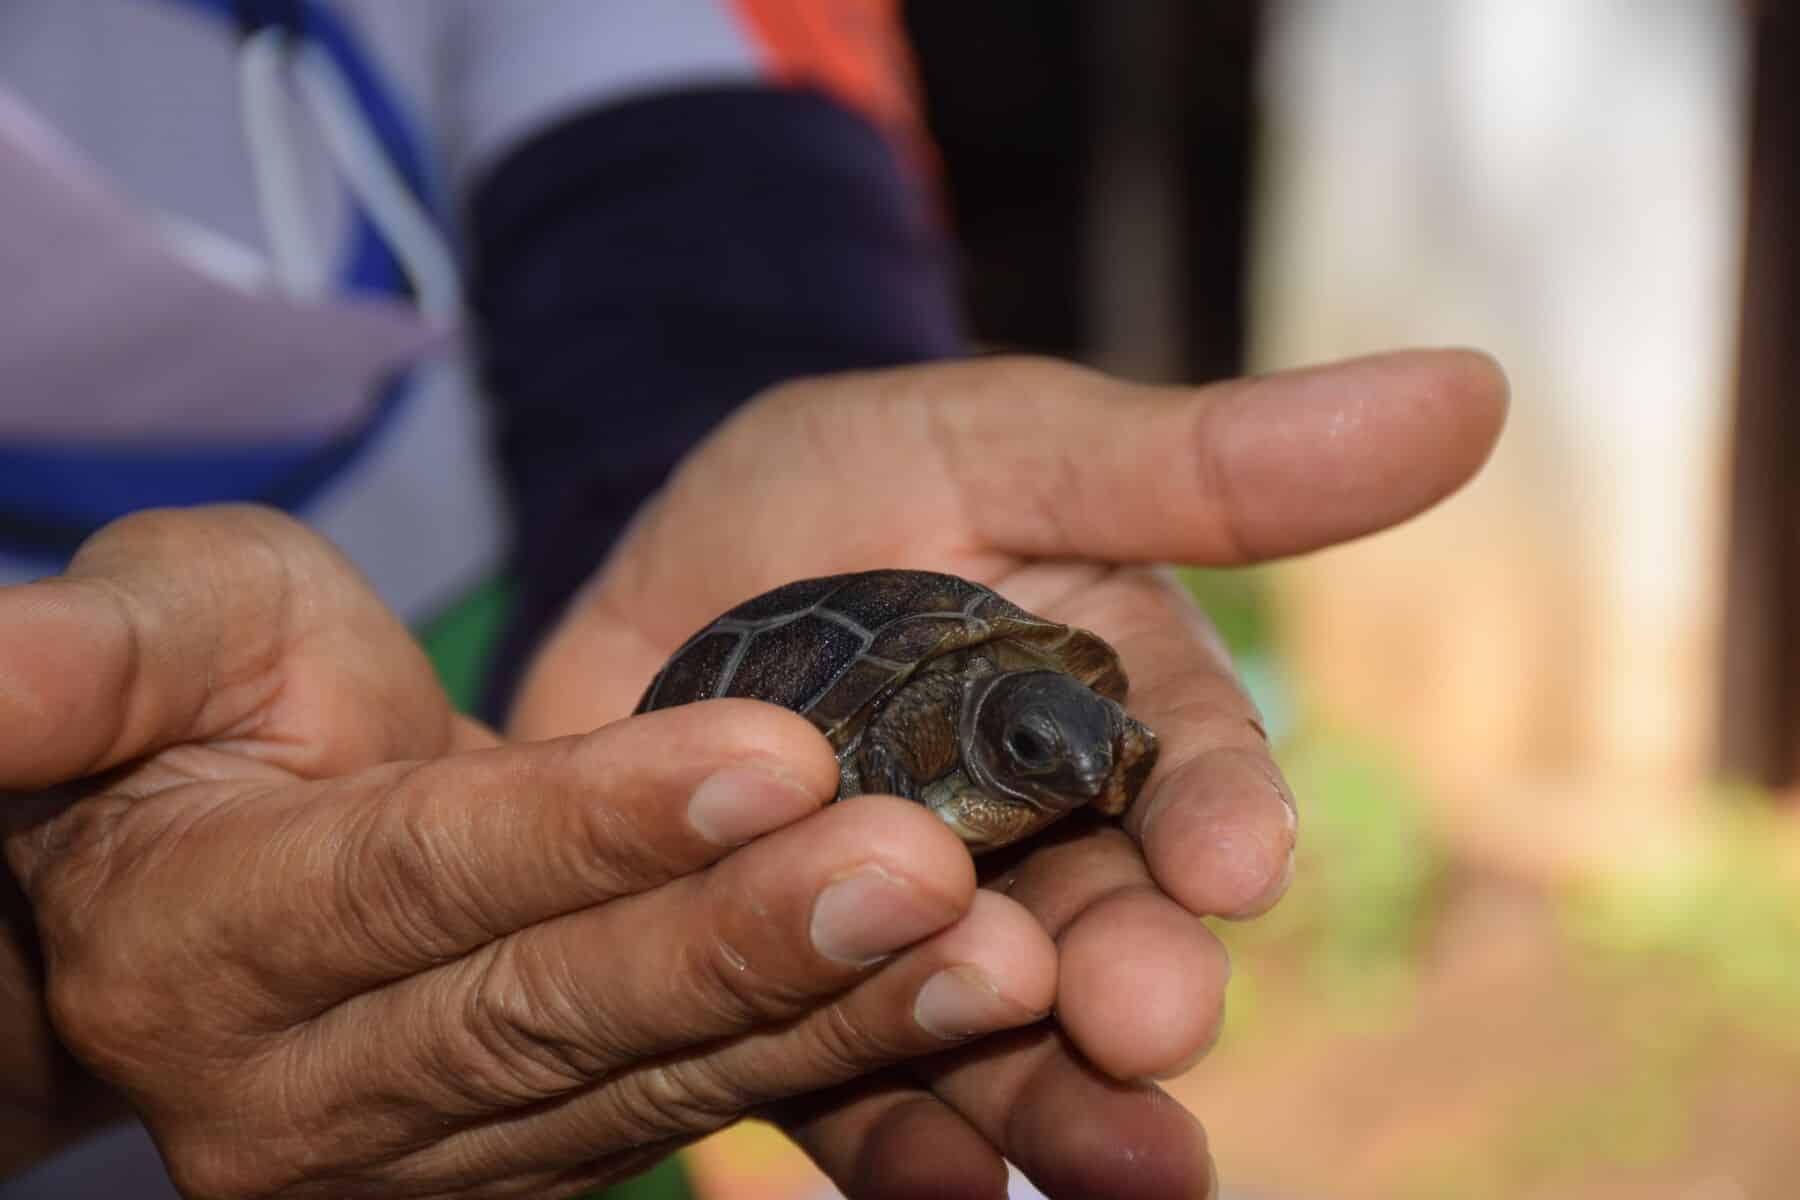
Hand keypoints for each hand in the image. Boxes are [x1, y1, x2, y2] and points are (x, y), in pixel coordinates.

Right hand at [0, 507, 1060, 1196]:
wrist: (209, 866)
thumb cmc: (189, 714)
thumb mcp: (151, 634)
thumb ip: (83, 663)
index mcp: (213, 935)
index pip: (422, 879)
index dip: (594, 822)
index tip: (775, 751)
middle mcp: (311, 1088)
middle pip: (552, 1011)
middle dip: (747, 942)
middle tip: (933, 868)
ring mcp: (428, 1151)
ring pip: (646, 1086)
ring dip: (833, 1020)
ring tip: (999, 955)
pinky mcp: (525, 1157)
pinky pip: (689, 1110)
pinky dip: (833, 1060)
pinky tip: (961, 1005)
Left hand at [512, 349, 1508, 1197]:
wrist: (669, 566)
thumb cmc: (857, 483)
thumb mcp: (1009, 448)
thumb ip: (1206, 465)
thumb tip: (1472, 388)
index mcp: (1111, 717)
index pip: (1188, 772)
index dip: (1217, 813)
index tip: (1234, 860)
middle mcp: (1038, 848)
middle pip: (1108, 931)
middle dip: (1138, 982)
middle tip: (1147, 1023)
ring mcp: (911, 933)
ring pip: (994, 1037)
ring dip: (1046, 1104)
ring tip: (1101, 1168)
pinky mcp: (787, 991)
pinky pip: (835, 1076)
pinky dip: (891, 1136)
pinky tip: (930, 1182)